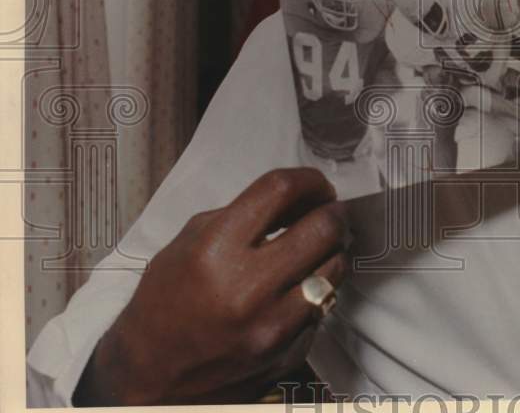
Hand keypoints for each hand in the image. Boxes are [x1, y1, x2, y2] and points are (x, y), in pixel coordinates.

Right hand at [74, 168, 350, 405]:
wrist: (150, 373)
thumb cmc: (166, 300)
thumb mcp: (190, 242)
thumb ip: (242, 216)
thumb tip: (294, 200)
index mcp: (216, 248)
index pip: (281, 190)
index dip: (308, 179)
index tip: (316, 185)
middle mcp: (248, 286)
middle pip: (323, 226)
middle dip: (332, 212)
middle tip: (326, 211)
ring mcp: (272, 323)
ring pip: (335, 266)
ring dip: (333, 249)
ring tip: (318, 247)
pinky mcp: (287, 351)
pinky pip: (324, 304)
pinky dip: (321, 287)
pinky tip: (303, 283)